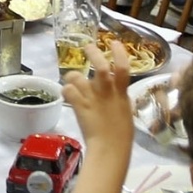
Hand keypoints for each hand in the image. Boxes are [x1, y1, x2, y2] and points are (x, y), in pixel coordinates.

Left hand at [63, 41, 134, 159]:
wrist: (111, 149)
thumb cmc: (121, 136)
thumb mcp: (125, 113)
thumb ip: (120, 99)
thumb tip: (117, 93)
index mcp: (122, 94)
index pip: (124, 68)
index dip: (119, 53)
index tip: (115, 42)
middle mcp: (107, 93)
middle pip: (100, 67)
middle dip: (93, 54)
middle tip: (87, 47)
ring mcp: (93, 99)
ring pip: (78, 77)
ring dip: (72, 76)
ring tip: (71, 79)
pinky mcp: (80, 107)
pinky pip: (68, 91)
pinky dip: (66, 91)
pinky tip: (66, 95)